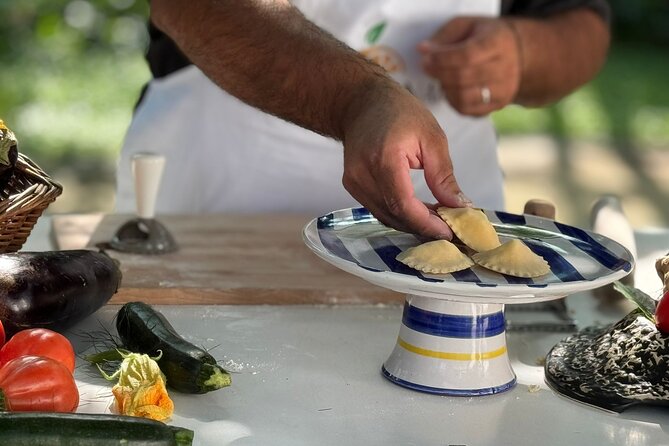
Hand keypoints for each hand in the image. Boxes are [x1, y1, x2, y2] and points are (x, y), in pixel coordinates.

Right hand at [341, 82, 470, 238]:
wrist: (360, 102)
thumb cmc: (399, 112)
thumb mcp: (432, 137)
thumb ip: (443, 176)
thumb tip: (460, 206)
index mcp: (384, 158)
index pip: (403, 203)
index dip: (426, 223)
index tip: (449, 231)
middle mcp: (362, 173)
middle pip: (394, 214)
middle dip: (423, 226)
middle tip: (449, 228)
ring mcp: (353, 181)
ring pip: (385, 216)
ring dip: (412, 222)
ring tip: (437, 219)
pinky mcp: (351, 186)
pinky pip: (378, 209)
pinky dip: (400, 214)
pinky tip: (419, 211)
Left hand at [418, 16, 520, 115]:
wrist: (518, 54)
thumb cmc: (486, 37)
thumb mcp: (468, 25)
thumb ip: (445, 36)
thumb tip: (424, 50)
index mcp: (498, 42)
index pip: (467, 55)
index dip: (442, 59)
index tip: (426, 57)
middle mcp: (505, 68)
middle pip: (463, 77)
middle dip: (439, 73)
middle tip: (427, 67)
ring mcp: (503, 90)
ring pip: (464, 97)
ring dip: (445, 88)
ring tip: (441, 78)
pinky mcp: (497, 105)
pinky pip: (467, 110)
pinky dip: (452, 101)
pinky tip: (450, 89)